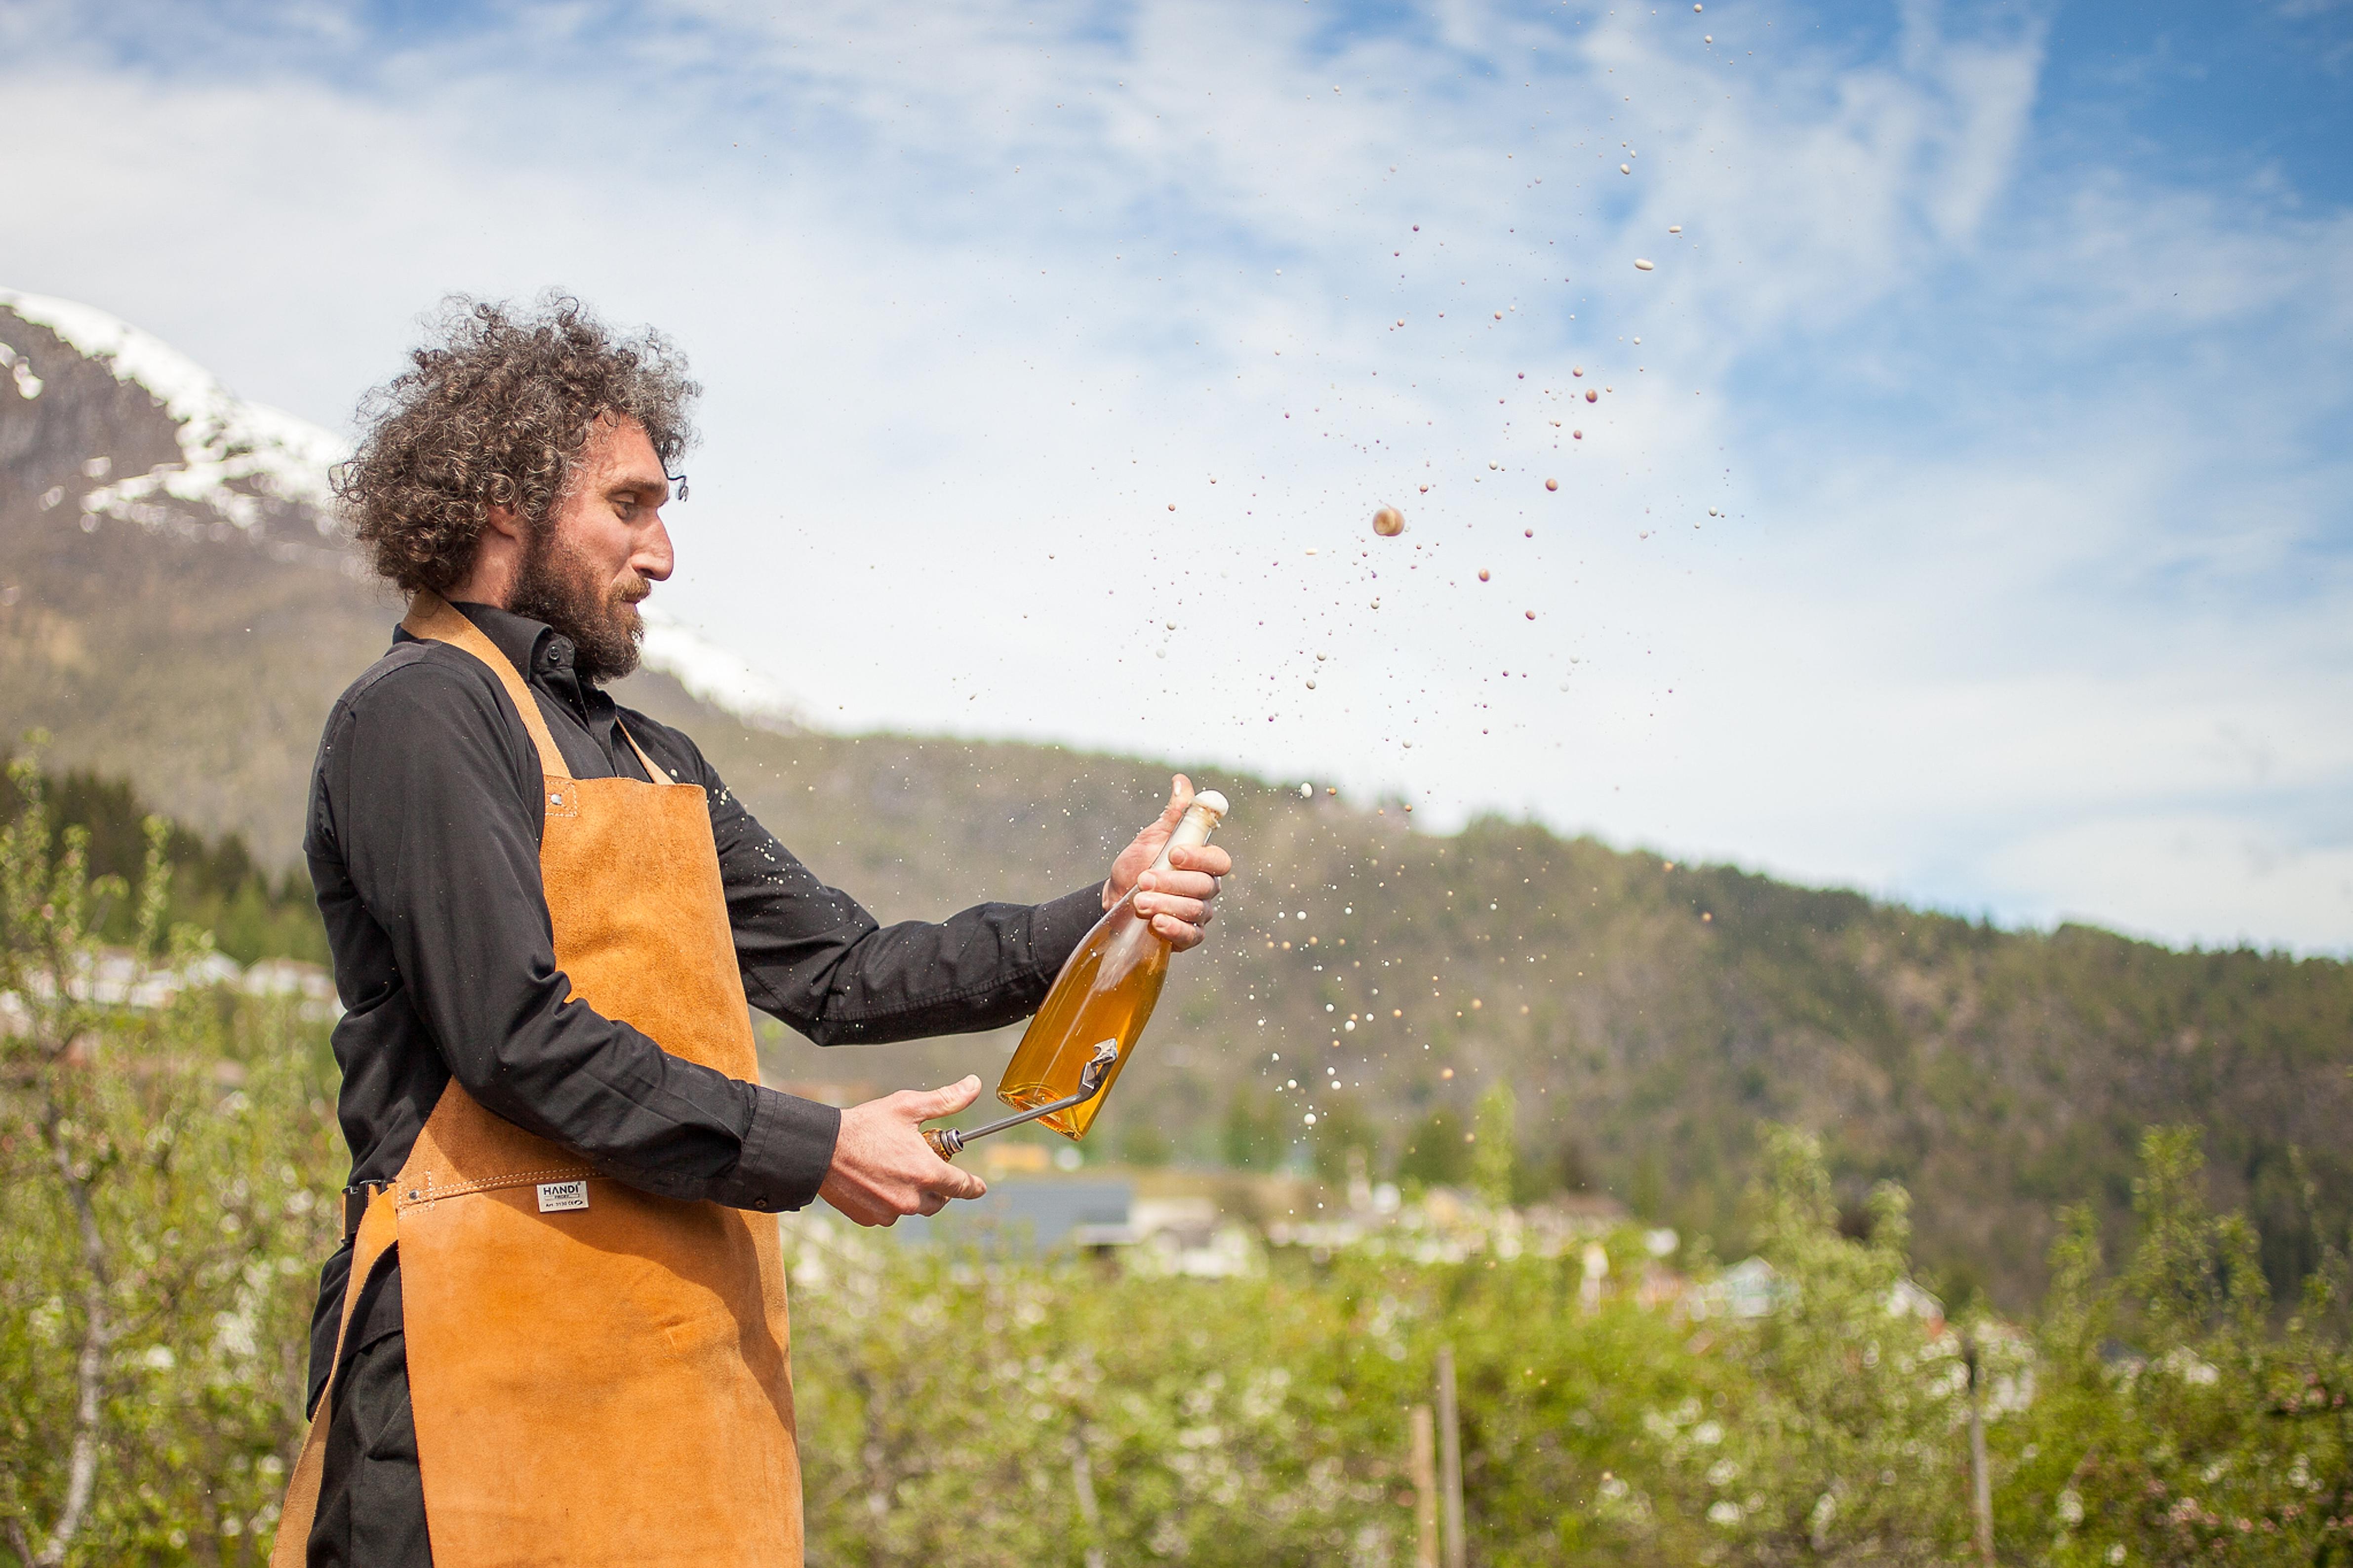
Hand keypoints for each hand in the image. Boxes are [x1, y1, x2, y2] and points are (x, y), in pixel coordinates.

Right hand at [818, 1077, 988, 1226]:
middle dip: (937, 1186)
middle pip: (938, 1200)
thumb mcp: (908, 1107)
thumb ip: (946, 1100)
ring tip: (895, 1169)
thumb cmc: (866, 1125)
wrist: (822, 1149)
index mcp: (926, 1173)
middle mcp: (911, 1199)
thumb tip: (974, 1085)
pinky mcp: (870, 1218)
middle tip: (923, 1165)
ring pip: (913, 1208)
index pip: (962, 1187)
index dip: (974, 1186)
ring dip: (912, 1193)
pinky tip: (876, 1180)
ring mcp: (890, 1212)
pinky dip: (889, 1200)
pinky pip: (889, 1213)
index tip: (979, 1187)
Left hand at [1104, 774, 1233, 952]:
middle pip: (1205, 887)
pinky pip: (1191, 936)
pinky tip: (1157, 923)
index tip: (1172, 853)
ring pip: (1196, 910)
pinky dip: (1175, 929)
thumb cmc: (1138, 862)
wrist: (1116, 896)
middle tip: (1144, 879)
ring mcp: (1199, 914)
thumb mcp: (1152, 836)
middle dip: (1173, 883)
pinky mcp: (1188, 936)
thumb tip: (1181, 781)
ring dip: (1167, 904)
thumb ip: (1173, 814)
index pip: (1218, 861)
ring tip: (1141, 902)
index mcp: (1203, 863)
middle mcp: (1207, 889)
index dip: (1198, 857)